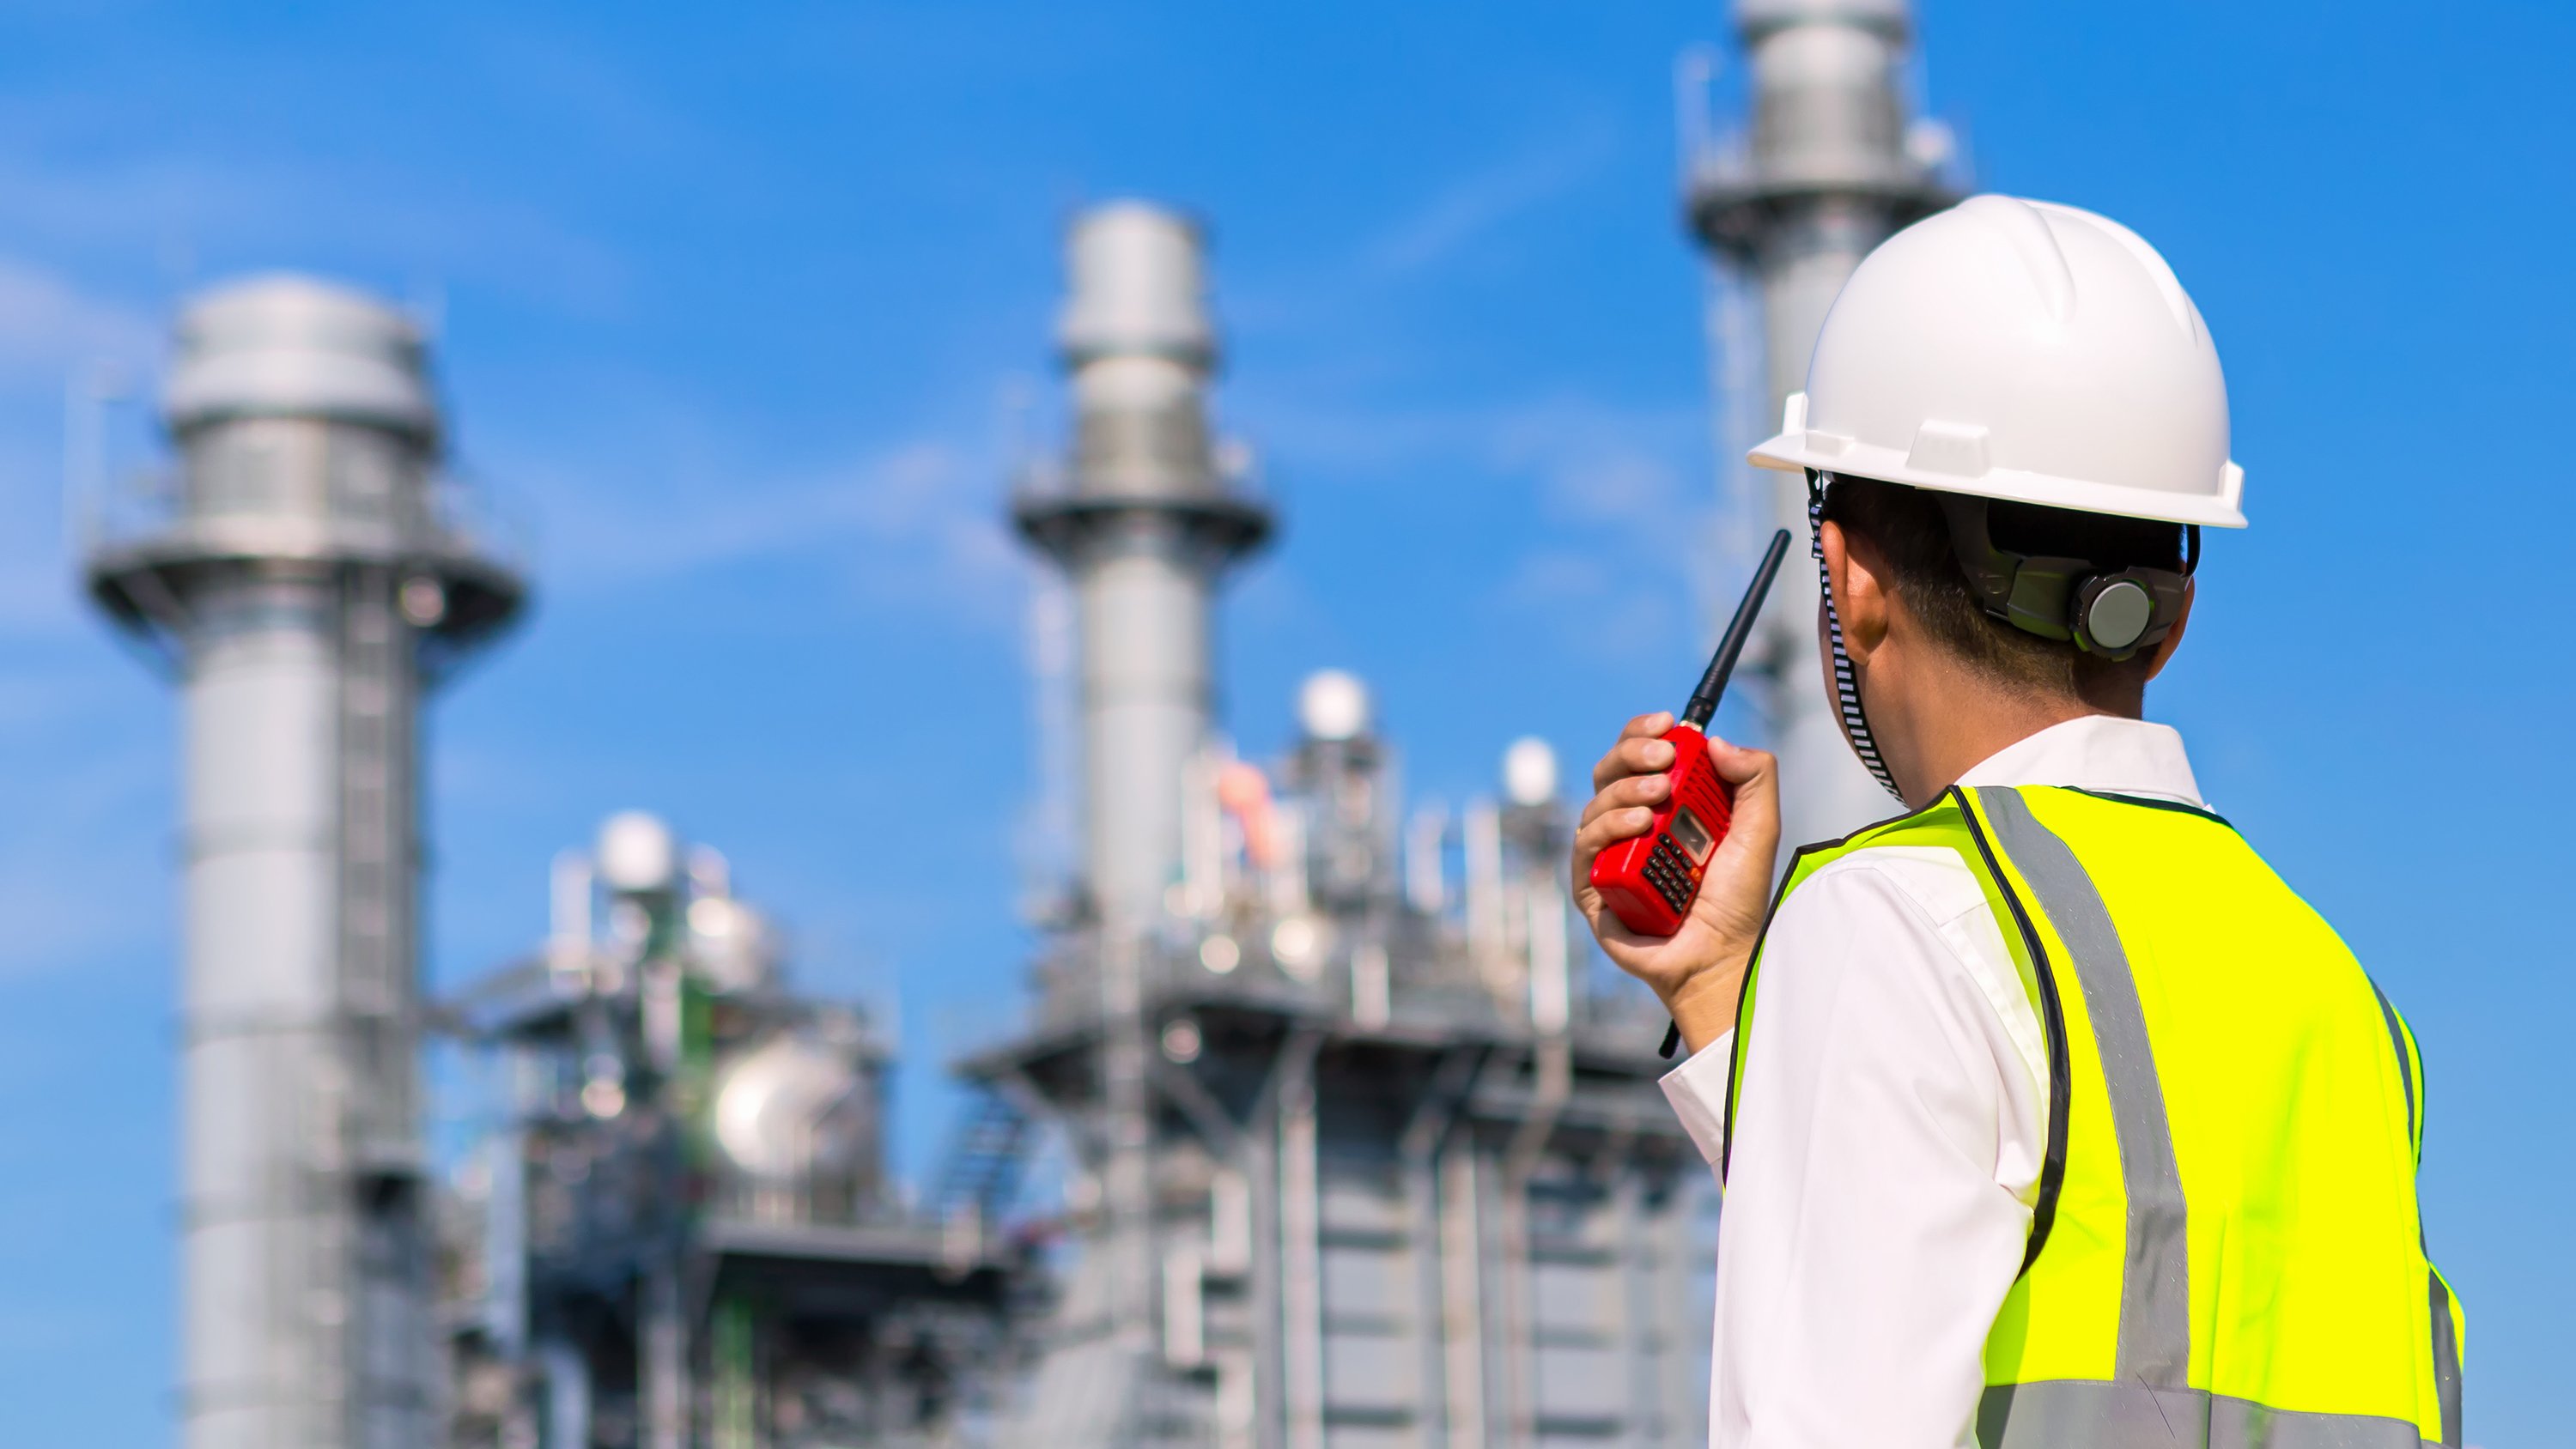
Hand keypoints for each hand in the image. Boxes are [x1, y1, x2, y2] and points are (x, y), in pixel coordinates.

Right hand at [1570, 711, 1781, 1053]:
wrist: (1720, 955)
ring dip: (1625, 791)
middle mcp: (1632, 824)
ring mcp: (1611, 855)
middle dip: (1632, 754)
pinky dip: (1606, 829)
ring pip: (1596, 804)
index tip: (1667, 724)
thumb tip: (1716, 741)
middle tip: (1663, 760)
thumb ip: (1755, 778)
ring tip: (1656, 803)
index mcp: (1665, 804)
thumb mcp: (1760, 830)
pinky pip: (1585, 847)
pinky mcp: (1593, 887)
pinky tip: (1636, 827)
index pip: (1640, 754)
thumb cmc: (1737, 900)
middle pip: (1609, 770)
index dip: (1644, 732)